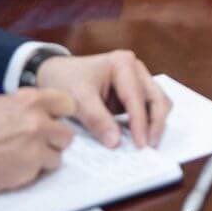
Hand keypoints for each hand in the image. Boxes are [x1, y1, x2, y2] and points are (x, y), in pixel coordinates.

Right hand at [0, 87, 76, 200]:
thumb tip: (35, 109)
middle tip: (39, 142)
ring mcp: (36, 146)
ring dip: (45, 157)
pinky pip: (43, 170)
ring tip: (24, 156)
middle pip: (67, 132)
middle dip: (55, 139)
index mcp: (28, 100)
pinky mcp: (30, 168)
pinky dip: (33, 171)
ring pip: (58, 154)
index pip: (67, 103)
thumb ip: (21, 105)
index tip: (55, 120)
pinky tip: (14, 166)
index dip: (61, 114)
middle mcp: (37, 120)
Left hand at [34, 50, 172, 148]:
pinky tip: (137, 137)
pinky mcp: (134, 93)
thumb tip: (116, 142)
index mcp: (123, 63)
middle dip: (155, 123)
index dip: (140, 123)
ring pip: (158, 103)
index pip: (137, 97)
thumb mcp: (77, 99)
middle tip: (149, 147)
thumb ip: (96, 119)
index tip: (140, 145)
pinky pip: (148, 108)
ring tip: (145, 144)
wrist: (54, 73)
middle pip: (157, 98)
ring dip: (154, 123)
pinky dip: (147, 123)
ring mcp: (137, 80)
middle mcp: (136, 69)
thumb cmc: (65, 80)